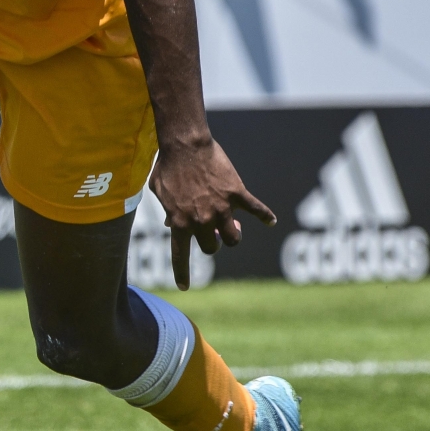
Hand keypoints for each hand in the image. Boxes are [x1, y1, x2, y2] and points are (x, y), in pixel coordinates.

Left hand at [150, 139, 275, 289]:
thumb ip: (169, 211)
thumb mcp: (159, 192)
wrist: (185, 144)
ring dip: (233, 235)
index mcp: (180, 222)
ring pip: (235, 238)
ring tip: (231, 225)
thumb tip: (173, 225)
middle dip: (213, 242)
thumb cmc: (167, 166)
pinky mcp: (237, 194)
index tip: (185, 286)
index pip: (181, 256)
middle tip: (212, 231)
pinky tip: (270, 221)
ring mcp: (221, 208)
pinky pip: (257, 210)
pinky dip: (264, 216)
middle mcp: (201, 220)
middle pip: (213, 247)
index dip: (182, 273)